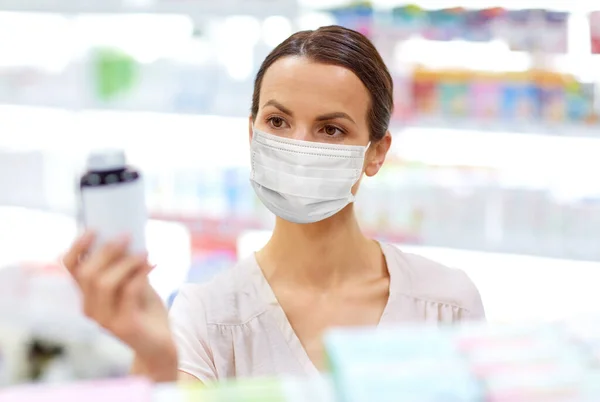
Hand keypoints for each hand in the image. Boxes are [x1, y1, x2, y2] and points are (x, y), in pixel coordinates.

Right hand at [62, 232, 177, 381]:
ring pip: (104, 283)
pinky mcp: (124, 326)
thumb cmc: (145, 309)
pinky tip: (153, 264)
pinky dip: (140, 273)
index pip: (71, 268)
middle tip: (128, 235)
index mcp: (87, 295)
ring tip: (144, 252)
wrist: (160, 344)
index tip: (95, 229)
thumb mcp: (134, 283)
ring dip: (126, 262)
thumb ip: (126, 266)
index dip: (78, 247)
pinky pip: (127, 293)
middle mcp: (90, 308)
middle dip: (107, 251)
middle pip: (88, 273)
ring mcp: (105, 320)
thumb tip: (126, 236)